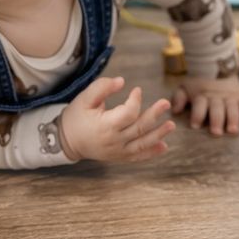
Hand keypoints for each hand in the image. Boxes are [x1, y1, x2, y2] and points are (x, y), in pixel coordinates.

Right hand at [59, 76, 174, 161]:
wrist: (67, 141)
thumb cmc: (76, 117)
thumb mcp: (84, 99)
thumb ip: (102, 87)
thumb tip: (121, 81)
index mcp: (105, 126)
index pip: (128, 114)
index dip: (135, 101)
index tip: (137, 90)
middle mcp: (114, 141)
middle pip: (139, 129)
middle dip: (154, 115)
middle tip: (166, 103)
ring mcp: (118, 151)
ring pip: (142, 144)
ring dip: (158, 135)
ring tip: (171, 125)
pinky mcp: (119, 156)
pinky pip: (138, 156)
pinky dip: (151, 153)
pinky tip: (164, 147)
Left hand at [171, 75, 238, 135]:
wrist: (216, 64)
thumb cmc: (198, 82)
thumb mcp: (185, 87)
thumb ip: (179, 98)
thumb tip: (174, 111)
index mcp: (202, 96)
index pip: (199, 105)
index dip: (197, 115)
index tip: (195, 125)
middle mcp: (216, 97)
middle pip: (216, 109)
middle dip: (216, 120)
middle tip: (216, 132)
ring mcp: (230, 97)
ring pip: (232, 108)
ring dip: (233, 119)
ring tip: (233, 130)